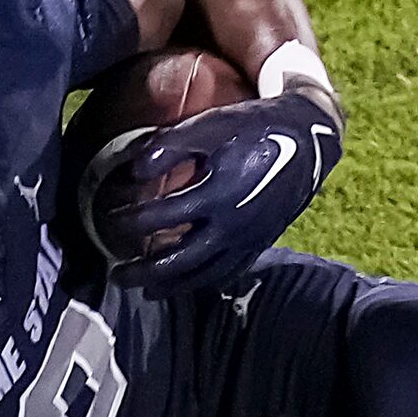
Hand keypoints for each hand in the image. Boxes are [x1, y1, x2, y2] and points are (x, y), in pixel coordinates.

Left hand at [101, 91, 340, 295]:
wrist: (309, 140)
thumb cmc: (254, 128)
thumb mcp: (212, 126)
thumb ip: (170, 146)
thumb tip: (133, 171)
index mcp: (216, 194)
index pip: (161, 218)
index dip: (130, 220)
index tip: (108, 218)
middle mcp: (231, 225)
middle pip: (177, 260)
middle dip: (142, 270)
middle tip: (115, 274)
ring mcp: (247, 240)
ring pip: (202, 274)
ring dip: (168, 285)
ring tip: (144, 290)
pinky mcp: (259, 244)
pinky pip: (226, 273)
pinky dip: (201, 283)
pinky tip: (184, 285)